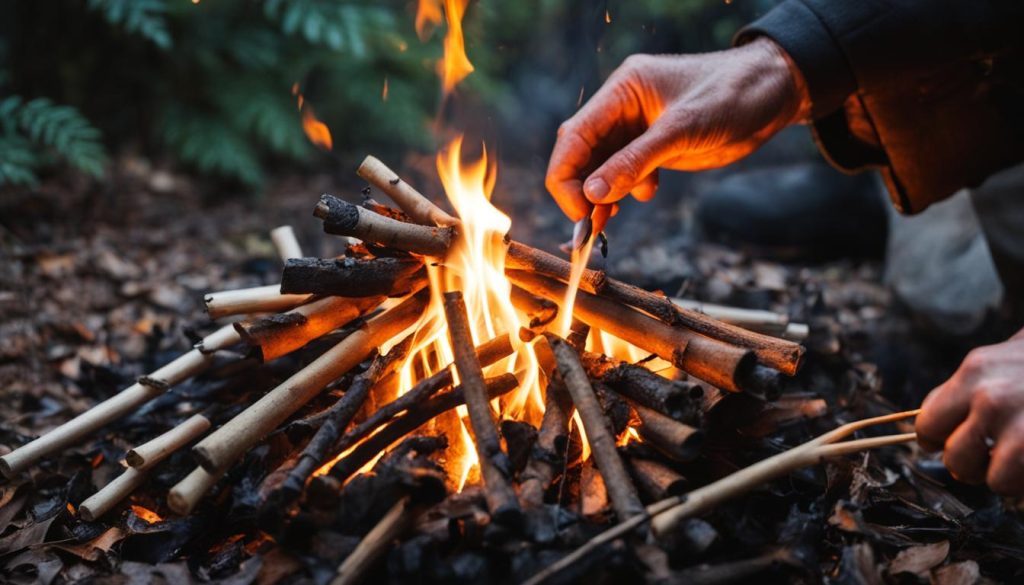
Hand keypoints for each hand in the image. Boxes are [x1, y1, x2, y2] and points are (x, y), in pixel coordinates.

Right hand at [546, 37, 809, 221]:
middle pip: (581, 154)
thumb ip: (635, 161)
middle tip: (590, 224)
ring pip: (602, 167)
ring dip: (603, 194)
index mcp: (622, 91)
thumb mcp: (681, 130)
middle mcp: (623, 108)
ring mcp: (638, 128)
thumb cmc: (730, 96)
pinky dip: (627, 189)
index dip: (567, 176)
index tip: (579, 210)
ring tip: (608, 219)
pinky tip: (646, 193)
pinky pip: (626, 171)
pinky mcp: (655, 146)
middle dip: (582, 189)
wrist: (772, 94)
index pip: (574, 136)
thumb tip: (594, 194)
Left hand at [916, 328, 1023, 494]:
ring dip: (1010, 476)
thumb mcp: (1006, 357)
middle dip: (974, 464)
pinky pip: (1023, 488)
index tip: (955, 441)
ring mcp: (1022, 430)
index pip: (928, 424)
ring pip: (994, 481)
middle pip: (955, 460)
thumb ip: (969, 389)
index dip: (940, 439)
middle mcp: (991, 399)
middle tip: (997, 454)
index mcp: (974, 373)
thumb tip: (934, 426)